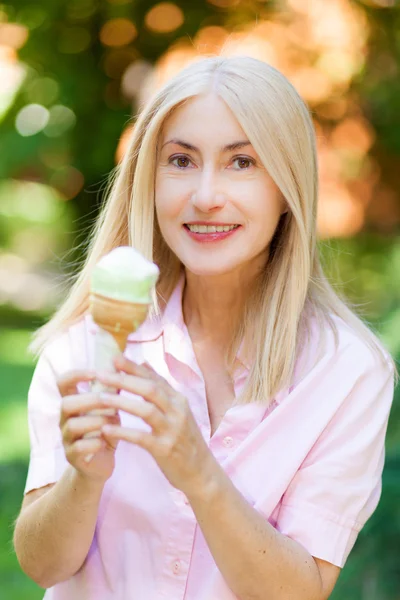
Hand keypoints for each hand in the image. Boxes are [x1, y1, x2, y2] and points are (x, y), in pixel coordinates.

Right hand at [58, 369, 121, 483]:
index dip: (77, 374)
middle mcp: (65, 419)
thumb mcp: (110, 407)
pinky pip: (78, 447)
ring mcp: (66, 439)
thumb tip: (123, 361)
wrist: (100, 464)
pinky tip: (107, 441)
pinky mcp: (72, 457)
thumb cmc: (106, 430)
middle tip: (111, 401)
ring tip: (113, 421)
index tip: (96, 373)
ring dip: (96, 421)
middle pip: (66, 403)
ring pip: (72, 425)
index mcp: (73, 402)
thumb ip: (113, 388)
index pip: (63, 382)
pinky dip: (94, 442)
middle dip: (90, 400)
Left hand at [96, 355, 219, 496]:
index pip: (154, 378)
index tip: (114, 358)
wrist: (201, 472)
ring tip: (100, 398)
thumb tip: (144, 363)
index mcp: (179, 400)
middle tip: (102, 374)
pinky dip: (123, 432)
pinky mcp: (165, 450)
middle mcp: (178, 412)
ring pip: (146, 410)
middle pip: (150, 389)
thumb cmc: (184, 440)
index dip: (133, 368)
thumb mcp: (177, 411)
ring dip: (122, 402)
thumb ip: (161, 388)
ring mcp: (172, 430)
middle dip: (125, 380)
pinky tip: (106, 429)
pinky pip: (141, 438)